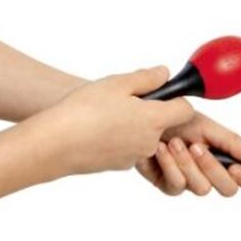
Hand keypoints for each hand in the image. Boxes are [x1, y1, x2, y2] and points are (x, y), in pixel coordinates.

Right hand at [52, 66, 194, 173]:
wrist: (55, 145)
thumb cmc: (83, 112)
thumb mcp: (116, 83)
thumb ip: (146, 78)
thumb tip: (164, 74)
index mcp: (153, 119)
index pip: (185, 110)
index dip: (176, 99)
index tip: (160, 93)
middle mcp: (149, 142)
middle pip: (161, 123)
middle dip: (148, 111)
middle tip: (121, 100)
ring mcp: (133, 157)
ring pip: (142, 136)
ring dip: (131, 125)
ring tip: (104, 115)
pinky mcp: (118, 166)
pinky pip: (126, 148)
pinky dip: (117, 139)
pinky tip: (96, 130)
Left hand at [136, 112, 240, 196]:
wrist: (145, 120)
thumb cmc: (176, 120)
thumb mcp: (206, 126)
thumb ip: (231, 142)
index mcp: (224, 157)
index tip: (236, 167)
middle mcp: (209, 172)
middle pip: (228, 189)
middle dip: (212, 167)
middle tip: (197, 147)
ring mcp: (190, 181)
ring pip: (202, 188)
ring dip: (187, 163)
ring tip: (174, 142)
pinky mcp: (169, 185)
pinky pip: (177, 186)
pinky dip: (169, 165)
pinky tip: (161, 150)